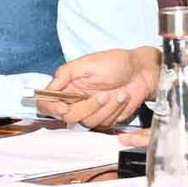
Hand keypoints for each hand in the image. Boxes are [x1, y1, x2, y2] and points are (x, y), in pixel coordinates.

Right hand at [33, 45, 158, 129]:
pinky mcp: (104, 119)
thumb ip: (64, 74)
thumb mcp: (87, 62)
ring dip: (106, 108)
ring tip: (119, 93)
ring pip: (87, 122)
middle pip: (68, 116)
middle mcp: (75, 100)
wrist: (141, 72)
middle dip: (87, 107)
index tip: (64, 107)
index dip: (51, 108)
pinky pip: (103, 124)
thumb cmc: (116, 63)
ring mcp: (90, 111)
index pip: (46, 103)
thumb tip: (47, 89)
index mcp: (67, 86)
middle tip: (103, 94)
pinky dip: (115, 111)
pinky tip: (123, 98)